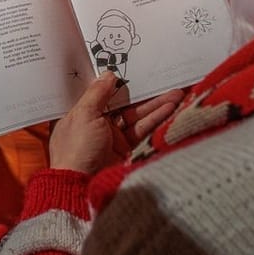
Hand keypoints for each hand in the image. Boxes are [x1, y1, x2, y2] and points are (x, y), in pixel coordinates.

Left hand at [48, 73, 184, 175]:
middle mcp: (96, 124)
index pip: (101, 93)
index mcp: (80, 114)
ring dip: (155, 106)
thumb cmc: (77, 148)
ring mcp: (112, 138)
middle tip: (164, 80)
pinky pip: (142, 130)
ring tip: (176, 94)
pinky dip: (156, 120)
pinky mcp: (126, 150)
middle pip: (123, 104)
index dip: (117, 82)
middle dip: (144, 94)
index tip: (133, 67)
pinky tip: (170, 109)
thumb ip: (98, 93)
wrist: (82, 187)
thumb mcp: (84, 114)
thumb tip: (108, 73)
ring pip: (136, 117)